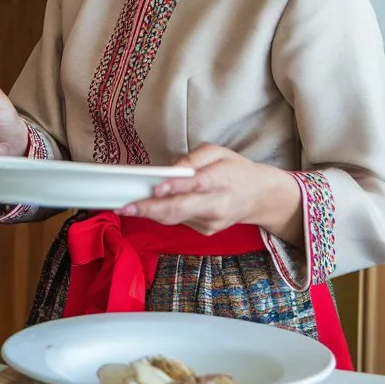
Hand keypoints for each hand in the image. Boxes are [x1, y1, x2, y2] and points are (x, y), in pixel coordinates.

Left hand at [120, 144, 302, 242]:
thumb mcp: (217, 152)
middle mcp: (216, 204)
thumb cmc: (234, 169)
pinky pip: (179, 221)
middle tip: (126, 207)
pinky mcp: (206, 231)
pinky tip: (147, 208)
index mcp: (222, 179)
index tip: (156, 188)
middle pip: (181, 209)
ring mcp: (211, 222)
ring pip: (175, 218)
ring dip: (149, 213)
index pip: (198, 184)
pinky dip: (161, 213)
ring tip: (125, 208)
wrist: (259, 197)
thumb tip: (169, 170)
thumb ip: (193, 159)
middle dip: (151, 209)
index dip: (176, 187)